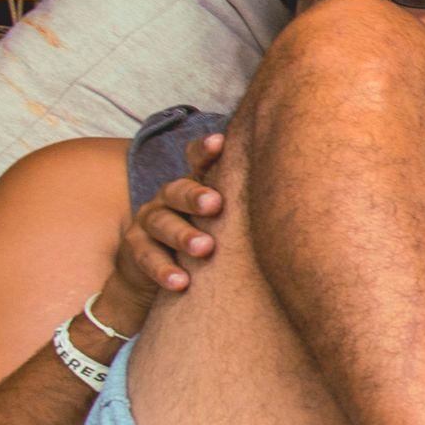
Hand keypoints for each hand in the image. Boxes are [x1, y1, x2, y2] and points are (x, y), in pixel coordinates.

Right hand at [91, 134, 223, 342]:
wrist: (159, 274)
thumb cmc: (206, 238)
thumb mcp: (223, 220)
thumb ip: (243, 206)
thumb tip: (289, 202)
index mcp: (194, 185)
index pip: (198, 162)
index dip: (205, 151)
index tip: (220, 142)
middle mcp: (168, 197)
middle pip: (178, 190)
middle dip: (195, 196)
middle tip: (215, 204)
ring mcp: (149, 220)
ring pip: (161, 222)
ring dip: (182, 235)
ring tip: (204, 248)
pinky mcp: (135, 247)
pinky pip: (146, 256)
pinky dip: (164, 269)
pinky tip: (181, 282)